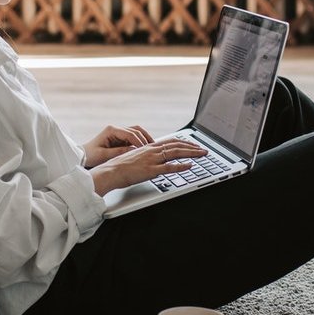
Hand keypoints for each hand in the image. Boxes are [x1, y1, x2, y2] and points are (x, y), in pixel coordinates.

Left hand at [82, 124, 153, 167]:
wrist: (83, 156)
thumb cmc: (91, 156)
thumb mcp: (104, 155)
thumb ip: (119, 152)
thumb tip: (133, 150)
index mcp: (111, 130)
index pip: (130, 133)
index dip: (139, 141)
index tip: (145, 149)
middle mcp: (116, 129)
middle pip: (136, 130)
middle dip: (145, 138)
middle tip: (152, 148)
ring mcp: (118, 133)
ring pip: (136, 132)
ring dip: (144, 138)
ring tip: (152, 147)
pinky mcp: (120, 138)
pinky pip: (133, 138)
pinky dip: (140, 142)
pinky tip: (145, 149)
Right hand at [89, 139, 207, 196]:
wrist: (110, 172)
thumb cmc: (119, 168)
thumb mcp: (135, 158)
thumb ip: (146, 158)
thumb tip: (155, 160)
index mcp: (148, 147)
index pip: (171, 142)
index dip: (184, 142)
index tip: (194, 145)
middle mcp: (151, 151)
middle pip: (177, 145)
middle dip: (193, 147)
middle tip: (204, 150)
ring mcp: (151, 160)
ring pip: (176, 153)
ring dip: (192, 154)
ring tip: (202, 155)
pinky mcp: (150, 170)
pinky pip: (169, 167)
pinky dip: (181, 166)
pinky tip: (190, 166)